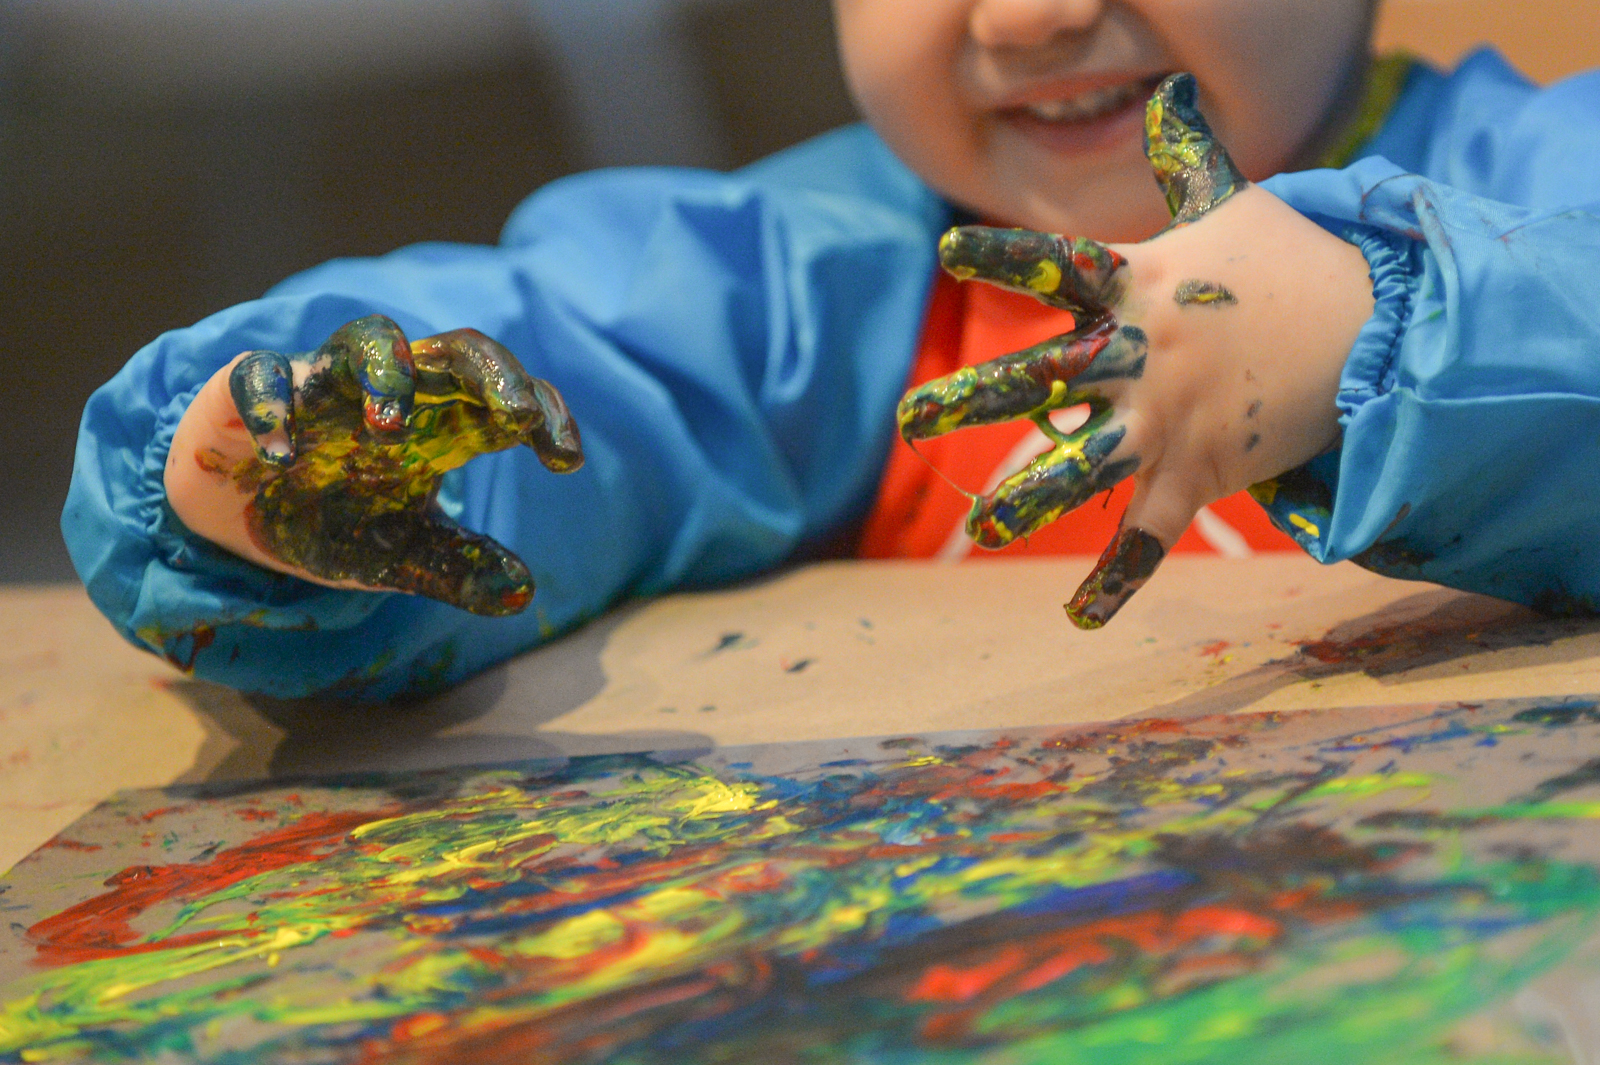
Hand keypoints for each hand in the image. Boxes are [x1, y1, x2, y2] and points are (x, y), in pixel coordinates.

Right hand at [165, 315, 581, 615]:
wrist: (243, 517)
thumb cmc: (339, 517)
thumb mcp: (403, 554)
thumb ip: (459, 569)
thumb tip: (523, 595)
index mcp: (442, 423)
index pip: (507, 398)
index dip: (545, 415)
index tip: (567, 461)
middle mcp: (395, 392)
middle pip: (457, 351)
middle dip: (492, 373)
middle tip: (518, 415)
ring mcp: (326, 383)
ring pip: (368, 338)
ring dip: (385, 372)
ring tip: (389, 425)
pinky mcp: (254, 388)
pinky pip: (261, 375)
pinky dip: (272, 406)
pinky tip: (281, 457)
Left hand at [898, 74, 1372, 627]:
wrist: (1380, 331)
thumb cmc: (1293, 263)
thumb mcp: (1233, 204)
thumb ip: (1184, 161)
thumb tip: (1172, 94)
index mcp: (1141, 284)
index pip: (1058, 265)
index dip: (1003, 255)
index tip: (947, 250)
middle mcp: (1145, 356)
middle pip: (1047, 377)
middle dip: (976, 398)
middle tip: (909, 420)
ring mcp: (1172, 422)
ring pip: (1088, 468)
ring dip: (1032, 498)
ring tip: (983, 526)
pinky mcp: (1199, 477)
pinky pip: (1150, 537)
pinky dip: (1117, 580)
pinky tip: (1078, 617)